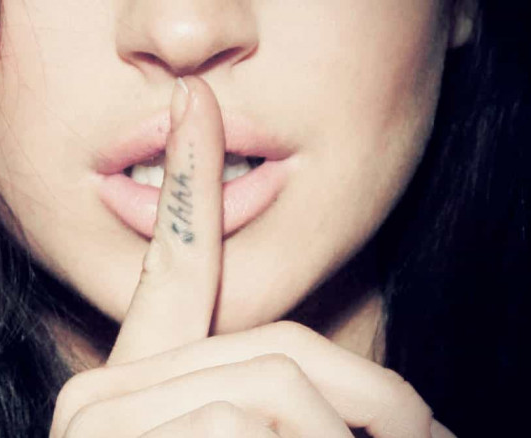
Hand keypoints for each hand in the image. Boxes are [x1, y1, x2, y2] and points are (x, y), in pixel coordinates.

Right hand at [49, 77, 454, 437]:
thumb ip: (269, 404)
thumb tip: (342, 400)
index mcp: (135, 387)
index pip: (169, 268)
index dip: (183, 178)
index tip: (197, 107)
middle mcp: (99, 398)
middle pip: (273, 352)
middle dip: (374, 398)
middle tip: (432, 437)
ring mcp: (98, 428)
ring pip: (272, 391)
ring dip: (348, 435)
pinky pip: (252, 424)